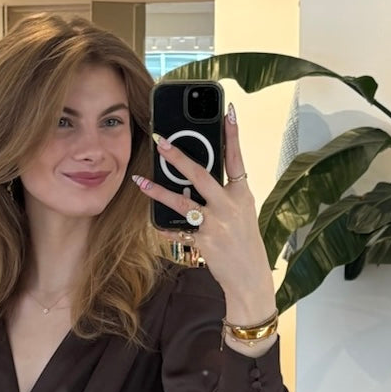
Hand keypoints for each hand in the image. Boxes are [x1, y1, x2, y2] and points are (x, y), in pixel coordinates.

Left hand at [133, 102, 276, 323]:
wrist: (250, 279)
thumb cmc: (244, 244)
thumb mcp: (242, 214)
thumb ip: (224, 196)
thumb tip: (196, 180)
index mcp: (243, 194)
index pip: (238, 158)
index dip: (233, 135)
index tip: (228, 112)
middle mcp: (230, 206)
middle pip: (201, 175)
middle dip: (178, 157)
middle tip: (161, 142)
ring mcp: (216, 224)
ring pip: (182, 202)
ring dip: (158, 191)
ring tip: (140, 181)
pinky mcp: (205, 241)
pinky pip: (178, 230)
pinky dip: (166, 227)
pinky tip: (153, 222)